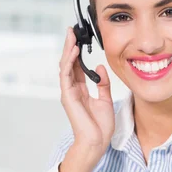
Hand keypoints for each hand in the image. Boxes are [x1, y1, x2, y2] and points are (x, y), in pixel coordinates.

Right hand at [59, 27, 114, 153]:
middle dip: (70, 46)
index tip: (80, 38)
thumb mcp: (106, 100)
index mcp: (81, 89)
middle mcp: (72, 89)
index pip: (78, 66)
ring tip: (71, 35)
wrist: (96, 141)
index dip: (78, 52)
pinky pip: (66, 75)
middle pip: (69, 63)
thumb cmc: (100, 126)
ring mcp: (69, 92)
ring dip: (68, 50)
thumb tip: (100, 67)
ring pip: (65, 66)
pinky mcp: (68, 96)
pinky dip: (69, 62)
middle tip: (72, 30)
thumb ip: (103, 83)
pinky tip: (74, 51)